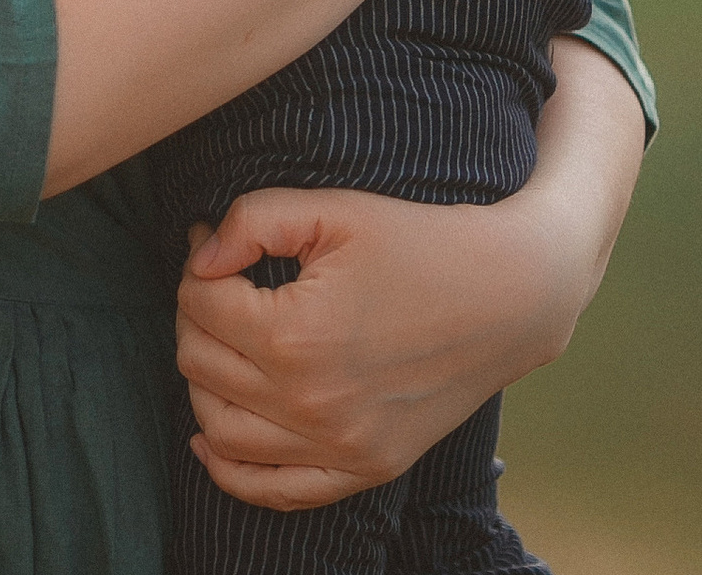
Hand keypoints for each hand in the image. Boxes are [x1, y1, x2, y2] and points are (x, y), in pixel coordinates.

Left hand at [176, 40, 642, 506]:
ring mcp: (338, 447)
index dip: (195, 261)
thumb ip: (252, 220)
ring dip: (202, 381)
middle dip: (193, 314)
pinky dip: (230, 471)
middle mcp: (310, 403)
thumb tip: (200, 259)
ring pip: (221, 430)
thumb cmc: (418, 242)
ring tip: (218, 338)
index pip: (200, 304)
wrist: (508, 296)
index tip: (208, 238)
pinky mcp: (364, 469)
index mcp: (296, 335)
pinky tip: (210, 436)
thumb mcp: (334, 210)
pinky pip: (274, 490)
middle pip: (201, 364)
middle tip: (215, 279)